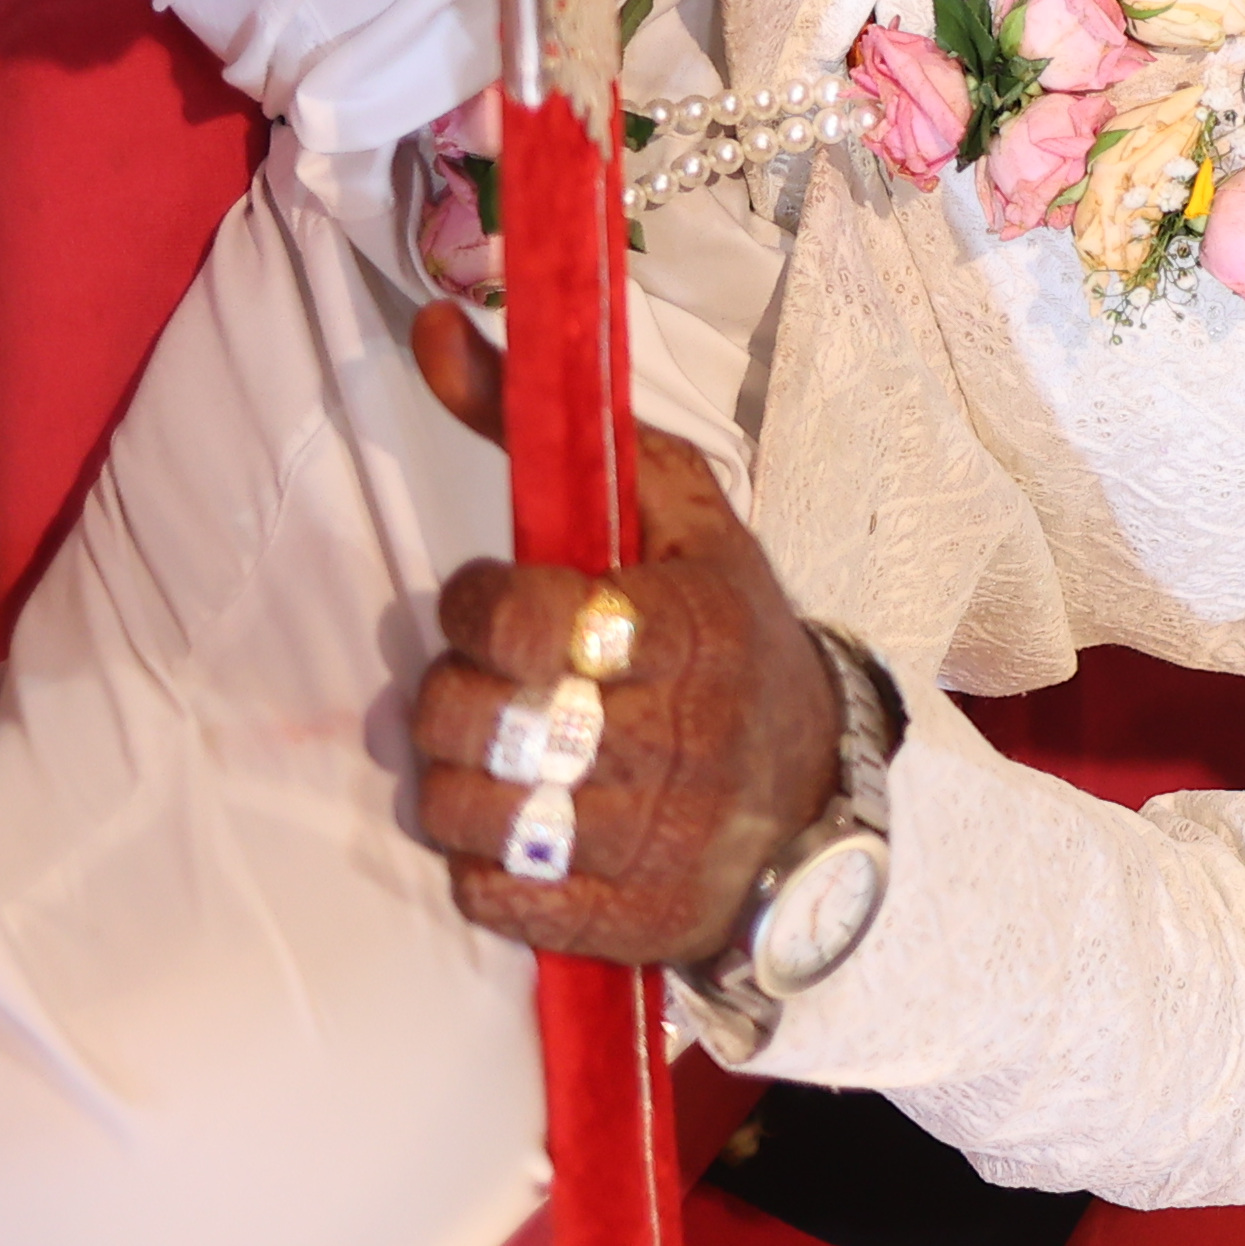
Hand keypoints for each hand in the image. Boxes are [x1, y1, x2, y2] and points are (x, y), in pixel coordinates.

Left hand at [396, 298, 841, 965]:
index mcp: (695, 625)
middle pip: (478, 722)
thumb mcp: (671, 508)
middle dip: (455, 698)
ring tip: (503, 757)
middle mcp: (682, 736)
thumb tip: (428, 323)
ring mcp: (658, 840)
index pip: (517, 616)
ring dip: (456, 786)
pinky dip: (486, 864)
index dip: (476, 608)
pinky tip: (529, 825)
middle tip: (495, 687)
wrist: (816, 791)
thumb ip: (542, 418)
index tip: (499, 606)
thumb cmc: (727, 628)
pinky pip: (491, 898)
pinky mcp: (631, 922)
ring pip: (470, 816)